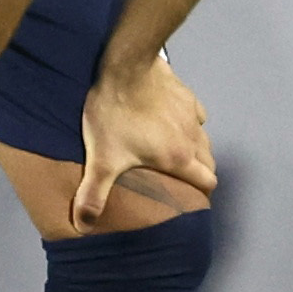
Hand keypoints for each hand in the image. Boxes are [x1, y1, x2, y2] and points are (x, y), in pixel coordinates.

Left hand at [72, 53, 215, 229]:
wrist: (123, 66)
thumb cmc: (114, 113)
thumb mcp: (101, 159)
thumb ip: (94, 193)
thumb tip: (84, 225)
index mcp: (178, 158)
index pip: (207, 183)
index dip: (201, 194)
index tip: (190, 199)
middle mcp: (192, 137)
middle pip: (209, 162)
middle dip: (199, 173)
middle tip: (179, 179)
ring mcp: (190, 114)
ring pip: (204, 138)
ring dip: (195, 148)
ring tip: (174, 152)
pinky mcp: (184, 94)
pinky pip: (195, 114)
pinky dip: (189, 122)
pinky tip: (171, 121)